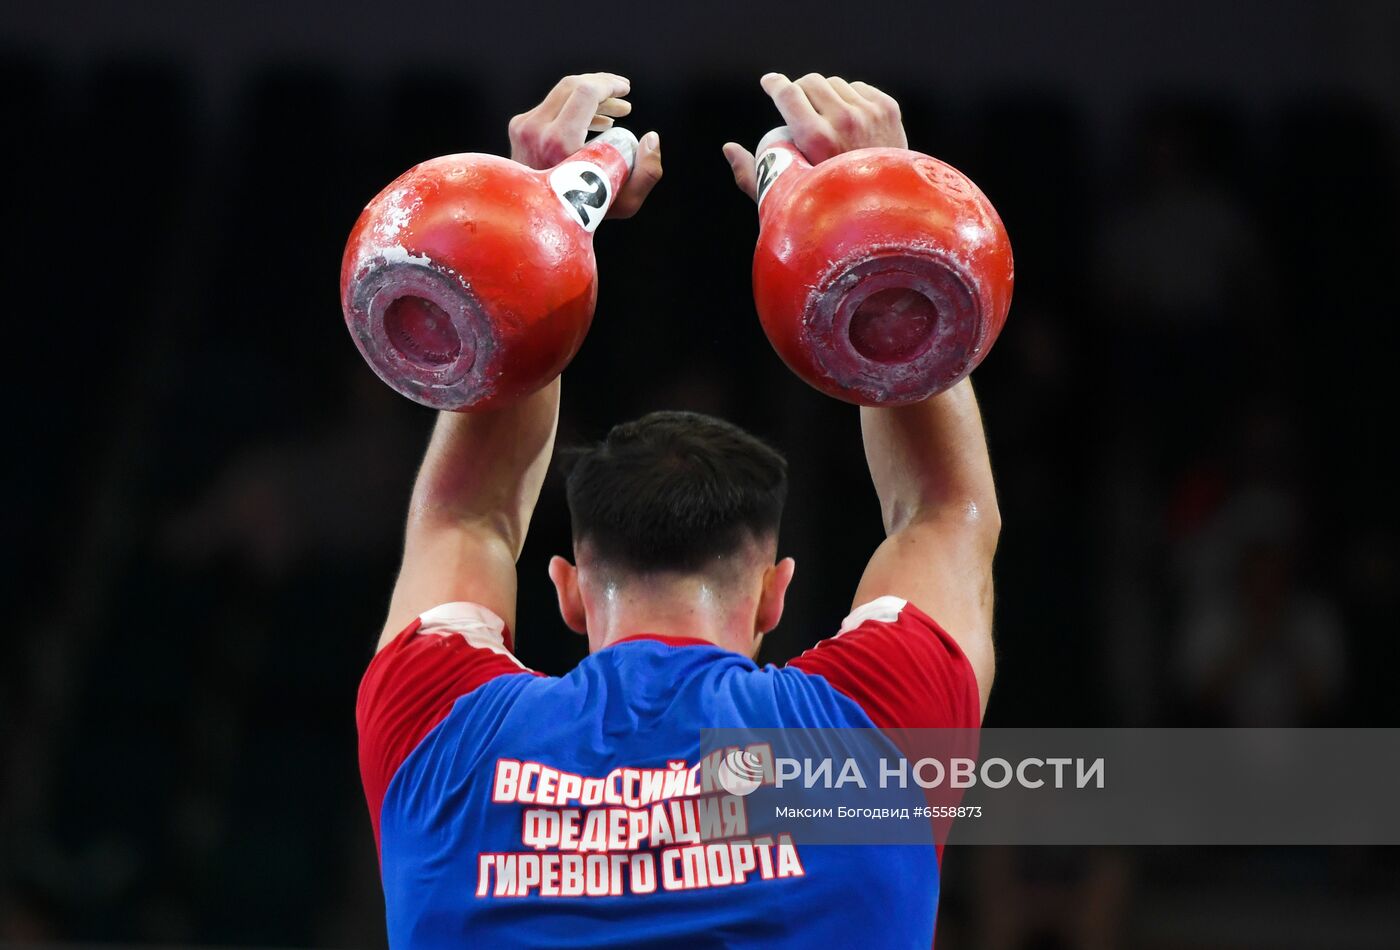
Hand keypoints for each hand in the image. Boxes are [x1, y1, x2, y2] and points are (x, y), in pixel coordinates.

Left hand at [508, 72, 661, 218]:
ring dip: (591, 96)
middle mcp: (537, 130)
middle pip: (573, 86)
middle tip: (625, 95)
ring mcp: (524, 127)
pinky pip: (551, 105)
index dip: (609, 84)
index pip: (585, 91)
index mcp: (559, 141)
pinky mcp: (519, 127)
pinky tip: (596, 120)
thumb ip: (648, 173)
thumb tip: (651, 138)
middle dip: (603, 86)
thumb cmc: (584, 216)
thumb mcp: (625, 201)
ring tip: (617, 111)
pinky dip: (575, 107)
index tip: (626, 89)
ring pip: (561, 93)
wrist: (536, 221)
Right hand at [723, 72, 906, 200]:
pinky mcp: (888, 110)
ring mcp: (870, 114)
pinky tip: (845, 116)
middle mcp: (844, 121)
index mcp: (816, 138)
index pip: (788, 93)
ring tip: (821, 114)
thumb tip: (728, 148)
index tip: (769, 83)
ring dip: (824, 94)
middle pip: (811, 82)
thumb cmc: (827, 213)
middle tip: (796, 103)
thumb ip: (751, 174)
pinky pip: (860, 88)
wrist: (882, 217)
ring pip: (836, 83)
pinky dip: (849, 98)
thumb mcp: (784, 198)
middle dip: (799, 89)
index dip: (774, 84)